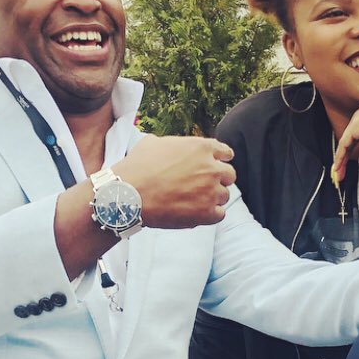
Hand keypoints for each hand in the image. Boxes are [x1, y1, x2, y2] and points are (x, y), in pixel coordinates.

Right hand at [114, 136, 235, 228]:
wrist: (130, 194)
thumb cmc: (138, 167)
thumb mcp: (155, 143)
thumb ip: (174, 144)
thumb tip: (172, 148)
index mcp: (202, 147)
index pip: (226, 153)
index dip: (220, 160)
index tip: (215, 166)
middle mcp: (211, 168)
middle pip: (229, 175)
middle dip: (218, 180)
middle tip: (204, 186)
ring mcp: (211, 191)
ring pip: (224, 196)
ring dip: (213, 198)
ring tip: (194, 202)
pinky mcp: (207, 212)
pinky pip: (220, 214)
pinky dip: (211, 215)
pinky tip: (196, 213)